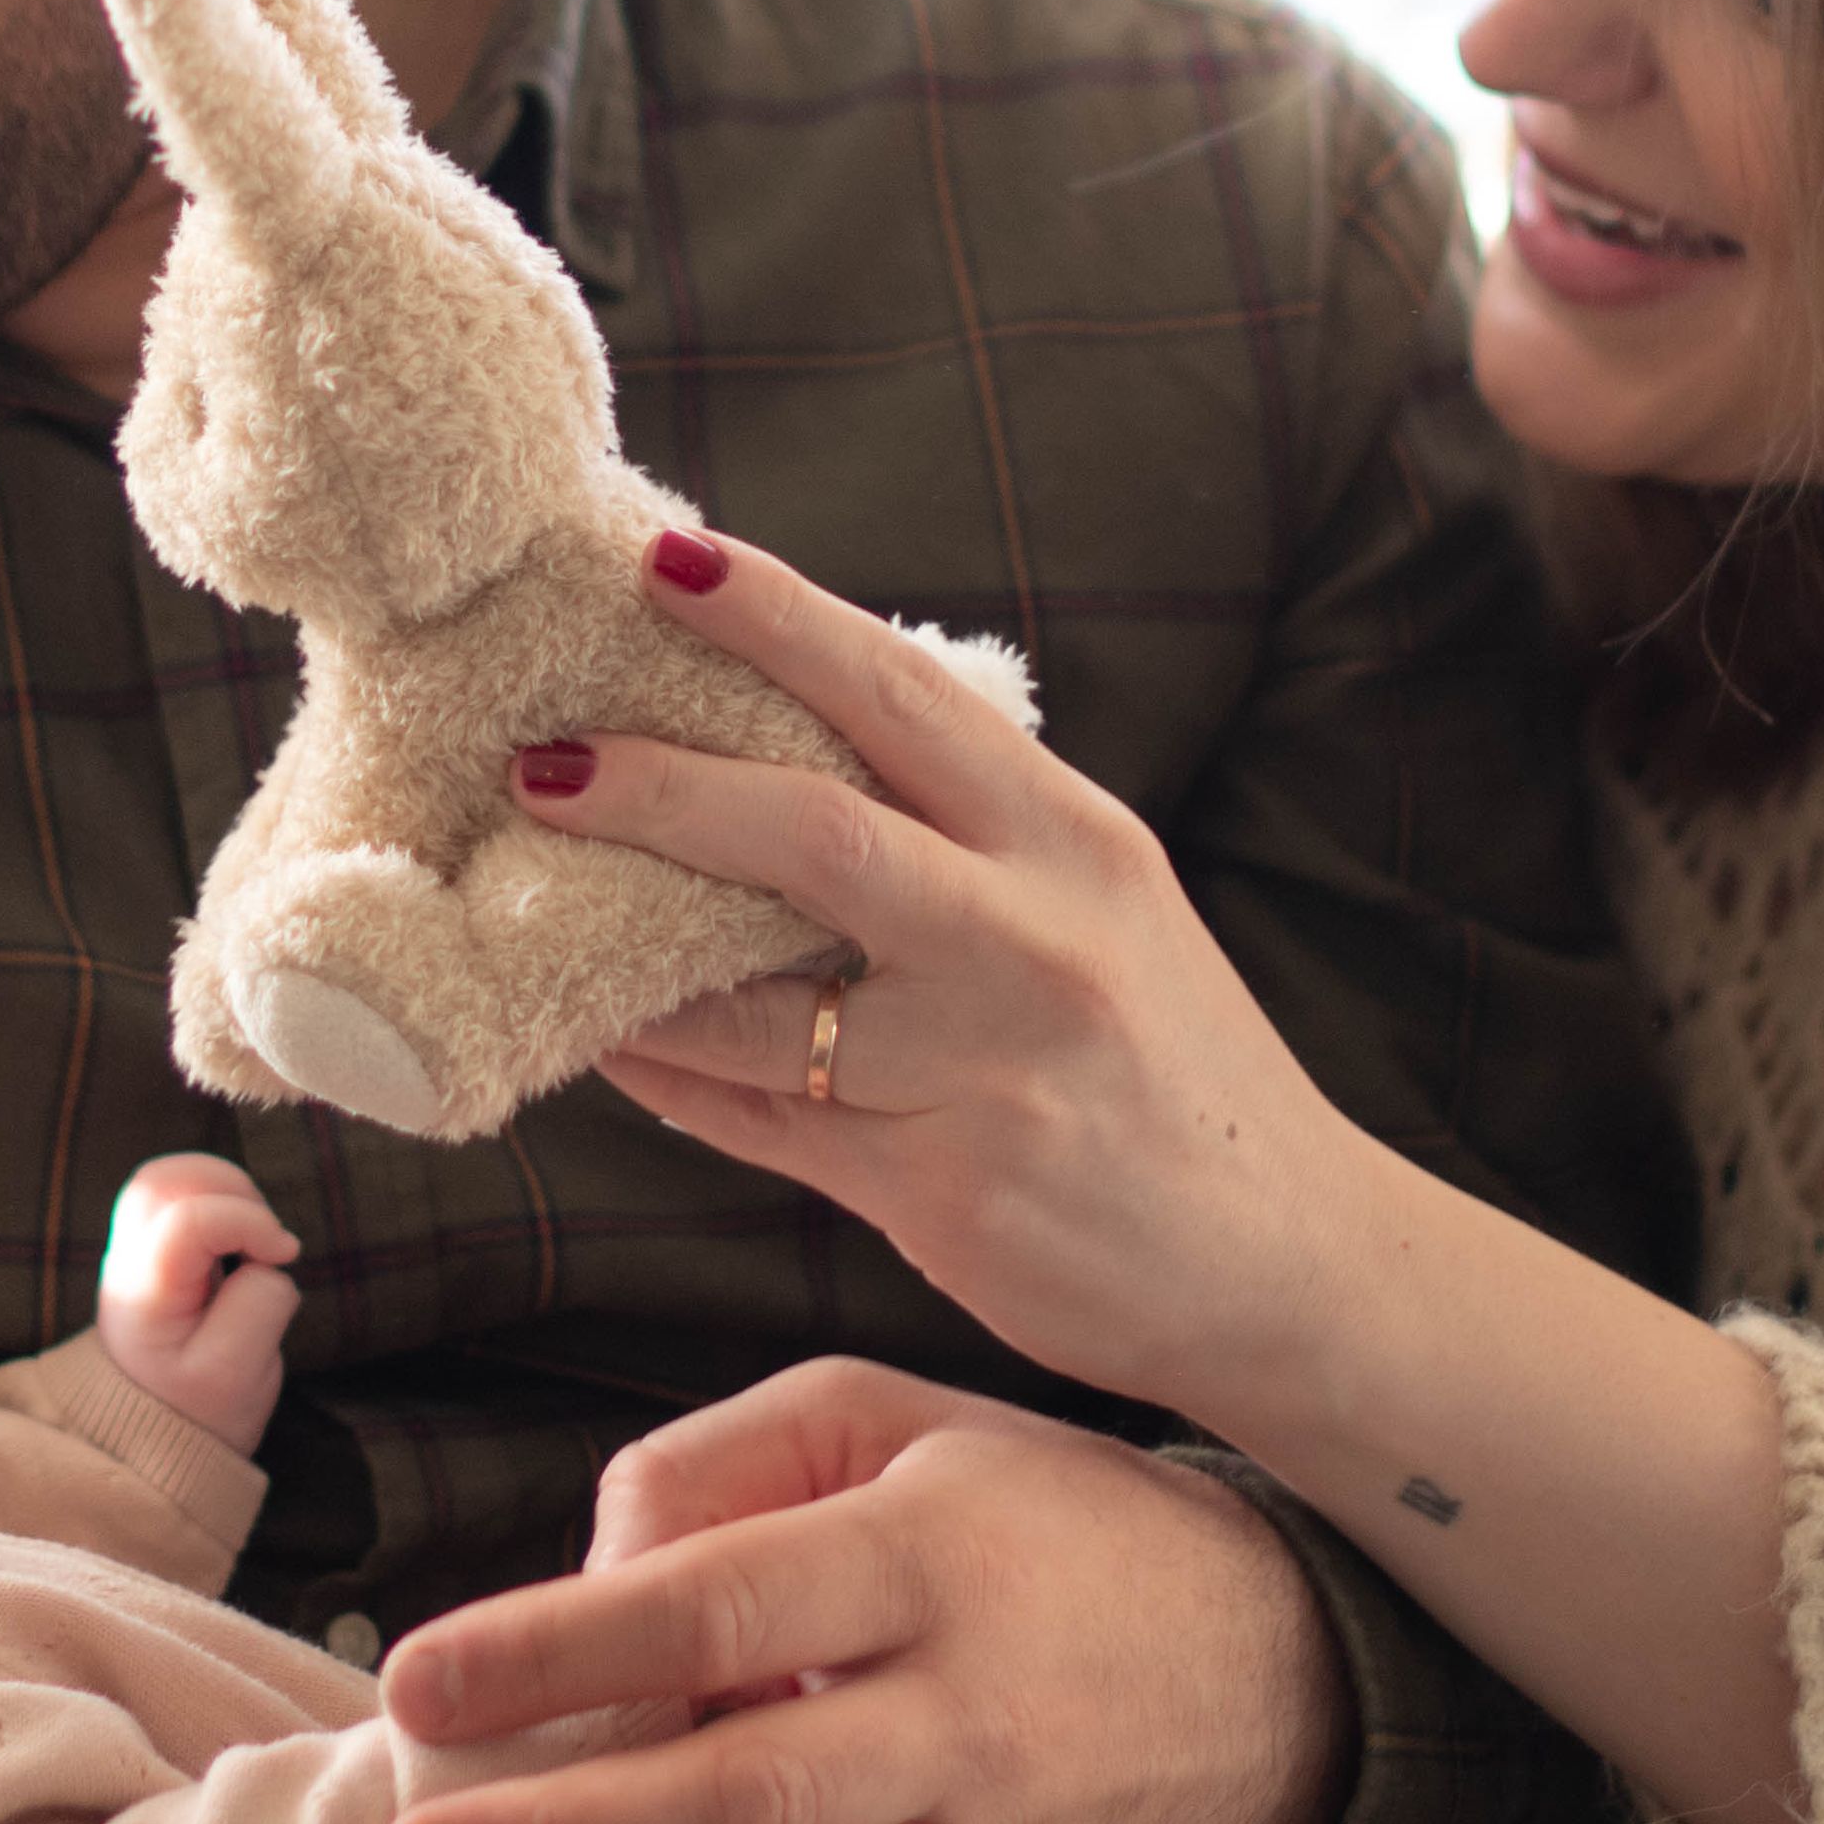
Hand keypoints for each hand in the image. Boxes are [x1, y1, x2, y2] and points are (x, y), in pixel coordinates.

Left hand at [98, 1151, 305, 1451]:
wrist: (156, 1431)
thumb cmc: (199, 1408)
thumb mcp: (238, 1373)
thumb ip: (261, 1303)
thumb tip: (268, 1258)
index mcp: (145, 1295)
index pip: (189, 1220)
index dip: (249, 1221)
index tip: (285, 1255)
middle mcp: (129, 1264)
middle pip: (161, 1179)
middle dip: (229, 1188)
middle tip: (263, 1236)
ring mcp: (135, 1252)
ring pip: (167, 1177)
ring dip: (224, 1192)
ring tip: (254, 1240)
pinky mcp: (153, 1249)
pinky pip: (179, 1196)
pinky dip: (219, 1203)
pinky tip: (240, 1247)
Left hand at [369, 1362, 1349, 1823]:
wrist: (1270, 1675)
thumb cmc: (1036, 1525)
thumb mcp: (889, 1422)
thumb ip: (713, 1470)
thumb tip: (579, 1583)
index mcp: (929, 1553)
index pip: (718, 1610)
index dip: (554, 1653)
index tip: (416, 1685)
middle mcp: (966, 1713)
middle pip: (740, 1801)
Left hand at [504, 526, 1387, 1416]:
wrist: (1295, 1265)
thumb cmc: (1174, 1073)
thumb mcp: (1108, 913)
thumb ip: (975, 840)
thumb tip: (790, 760)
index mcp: (1075, 841)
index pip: (903, 692)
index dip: (774, 616)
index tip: (661, 557)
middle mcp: (1037, 939)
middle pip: (816, 831)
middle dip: (660, 788)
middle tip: (539, 756)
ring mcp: (988, 1069)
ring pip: (753, 1004)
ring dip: (623, 963)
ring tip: (528, 910)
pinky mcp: (946, 1189)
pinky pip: (762, 1124)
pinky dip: (669, 1080)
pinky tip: (603, 1043)